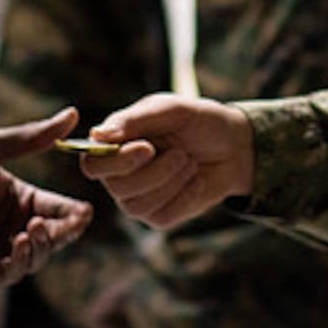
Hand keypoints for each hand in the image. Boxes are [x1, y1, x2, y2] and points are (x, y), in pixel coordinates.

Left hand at [0, 108, 93, 291]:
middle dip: (62, 232)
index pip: (58, 209)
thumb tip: (73, 114)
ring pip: (35, 258)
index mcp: (20, 199)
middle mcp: (11, 228)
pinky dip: (19, 262)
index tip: (84, 212)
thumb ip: (30, 137)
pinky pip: (9, 274)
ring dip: (41, 245)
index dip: (73, 213)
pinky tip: (18, 243)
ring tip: (32, 229)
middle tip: (66, 224)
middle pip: (52, 237)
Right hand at [76, 93, 254, 228]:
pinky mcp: (160, 216)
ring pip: (136, 206)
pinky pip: (162, 217)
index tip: (148, 148)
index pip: (93, 163)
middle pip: (116, 187)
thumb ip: (135, 119)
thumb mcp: (172, 110)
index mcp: (116, 144)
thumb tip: (97, 135)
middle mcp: (120, 174)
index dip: (116, 161)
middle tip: (182, 154)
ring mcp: (138, 198)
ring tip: (190, 163)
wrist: (234, 146)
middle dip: (155, 172)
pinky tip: (196, 180)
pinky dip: (185, 196)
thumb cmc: (199, 121)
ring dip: (172, 183)